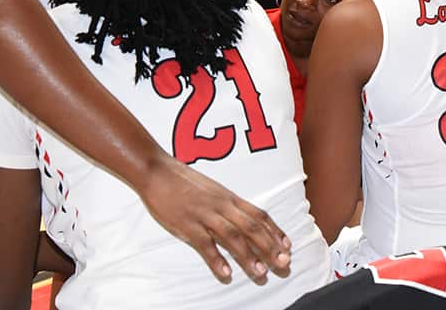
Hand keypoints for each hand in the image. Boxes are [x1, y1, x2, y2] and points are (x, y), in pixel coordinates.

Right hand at [141, 156, 291, 284]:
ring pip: (233, 237)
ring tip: (261, 274)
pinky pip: (205, 244)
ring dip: (248, 257)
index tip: (287, 245)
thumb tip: (243, 219)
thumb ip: (227, 204)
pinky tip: (226, 273)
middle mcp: (222, 206)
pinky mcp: (187, 224)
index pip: (258, 215)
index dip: (275, 231)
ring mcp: (205, 215)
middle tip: (284, 264)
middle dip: (269, 247)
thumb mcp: (212, 189)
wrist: (157, 171)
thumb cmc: (184, 181)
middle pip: (251, 228)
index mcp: (229, 197)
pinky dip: (216, 260)